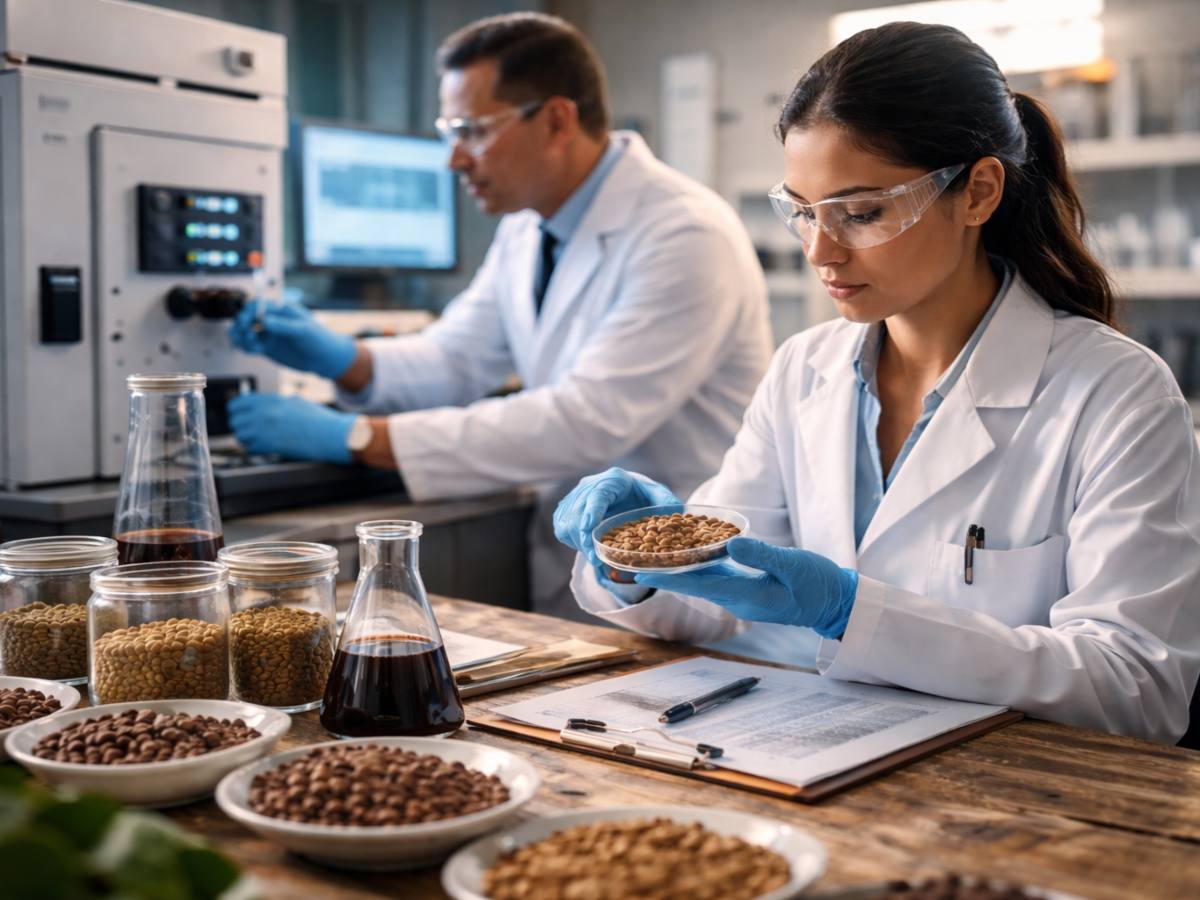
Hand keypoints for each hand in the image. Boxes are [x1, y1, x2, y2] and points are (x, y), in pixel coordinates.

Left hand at [227, 393, 354, 464]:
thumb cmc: (318, 419)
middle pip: (235, 421)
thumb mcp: (295, 402)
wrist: (330, 434)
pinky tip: (266, 447)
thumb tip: (262, 407)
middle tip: (250, 430)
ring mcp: (264, 430)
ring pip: (240, 436)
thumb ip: (275, 404)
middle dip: (241, 426)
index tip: (240, 415)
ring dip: (248, 439)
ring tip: (260, 440)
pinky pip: (250, 449)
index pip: (237, 404)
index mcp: (269, 400)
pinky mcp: (269, 446)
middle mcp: (263, 413)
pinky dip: (255, 449)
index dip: (237, 411)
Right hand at [229, 300, 356, 379]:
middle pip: (247, 318)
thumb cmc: (319, 339)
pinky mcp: (267, 348)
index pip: (257, 305)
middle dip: (241, 325)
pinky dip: (246, 347)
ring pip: (246, 332)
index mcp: (281, 310)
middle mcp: (272, 320)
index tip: (245, 321)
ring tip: (249, 343)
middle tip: (245, 334)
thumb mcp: (303, 330)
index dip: (248, 312)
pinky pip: (250, 345)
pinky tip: (254, 350)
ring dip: (241, 336)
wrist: (324, 359)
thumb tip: (264, 320)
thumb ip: (284, 326)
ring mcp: (269, 334)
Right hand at [553, 467, 680, 569]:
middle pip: (578, 512)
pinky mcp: (567, 509)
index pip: (597, 494)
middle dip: (584, 537)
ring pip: (567, 521)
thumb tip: (674, 510)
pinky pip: (563, 527)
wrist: (628, 494)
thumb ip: (666, 501)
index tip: (588, 528)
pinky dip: (573, 541)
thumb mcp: (658, 495)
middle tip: (596, 559)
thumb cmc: (643, 495)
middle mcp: (590, 485)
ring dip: (579, 542)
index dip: (591, 510)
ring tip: (595, 557)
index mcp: (613, 479)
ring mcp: (576, 496)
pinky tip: (587, 548)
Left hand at [635, 537, 858, 638]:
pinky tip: (684, 555)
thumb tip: (731, 543)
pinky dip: (695, 566)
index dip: (668, 577)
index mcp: (743, 595)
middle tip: (631, 563)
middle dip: (661, 573)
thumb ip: (762, 556)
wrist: (834, 601)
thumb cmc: (817, 584)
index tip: (641, 572)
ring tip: (647, 558)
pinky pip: (713, 576)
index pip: (697, 584)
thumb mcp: (793, 565)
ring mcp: (739, 594)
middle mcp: (735, 597)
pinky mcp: (745, 587)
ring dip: (674, 570)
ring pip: (700, 580)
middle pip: (691, 584)